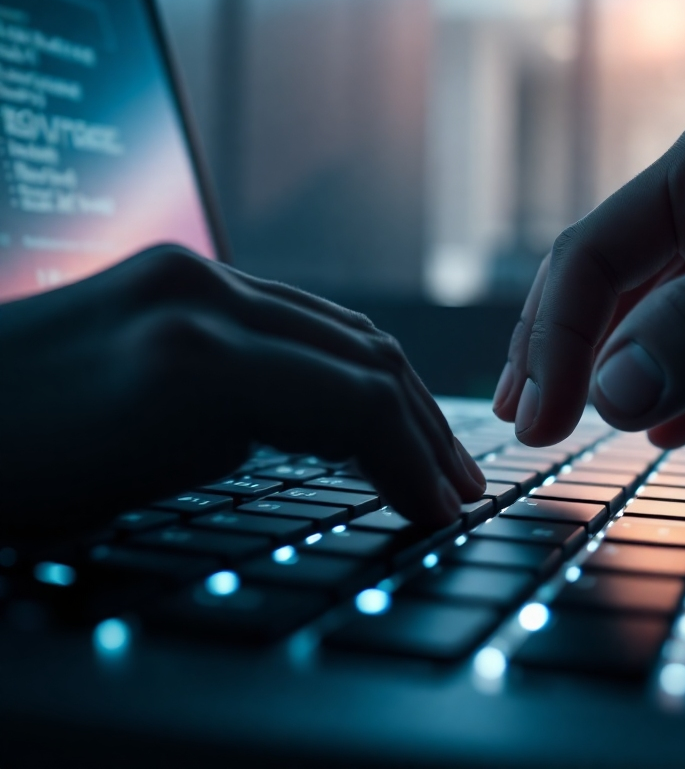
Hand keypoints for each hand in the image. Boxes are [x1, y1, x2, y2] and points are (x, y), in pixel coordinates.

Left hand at [0, 245, 483, 536]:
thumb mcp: (123, 501)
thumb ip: (242, 451)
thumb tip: (320, 443)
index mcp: (190, 363)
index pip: (358, 402)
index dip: (418, 463)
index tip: (442, 513)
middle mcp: (200, 296)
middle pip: (363, 355)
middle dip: (424, 425)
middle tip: (459, 483)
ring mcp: (187, 273)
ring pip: (336, 326)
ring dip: (394, 387)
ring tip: (426, 441)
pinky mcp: (174, 272)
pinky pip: (292, 313)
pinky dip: (342, 360)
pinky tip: (353, 394)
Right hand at [492, 108, 684, 448]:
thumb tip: (610, 392)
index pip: (595, 254)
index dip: (553, 333)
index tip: (537, 411)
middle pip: (611, 289)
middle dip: (563, 354)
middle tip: (527, 420)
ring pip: (656, 328)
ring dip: (614, 377)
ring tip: (569, 425)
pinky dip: (683, 396)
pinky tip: (656, 428)